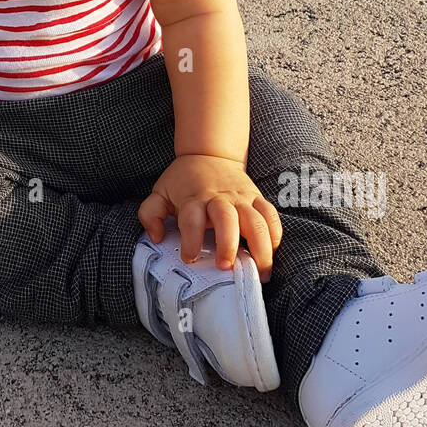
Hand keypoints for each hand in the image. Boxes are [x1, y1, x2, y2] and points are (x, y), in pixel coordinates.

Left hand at [138, 154, 281, 281]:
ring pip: (256, 220)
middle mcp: (219, 198)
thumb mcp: (159, 193)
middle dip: (228, 244)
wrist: (209, 154)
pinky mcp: (256, 197)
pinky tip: (272, 252)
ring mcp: (241, 197)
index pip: (191, 218)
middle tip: (226, 266)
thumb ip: (151, 214)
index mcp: (194, 199)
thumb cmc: (183, 181)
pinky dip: (275, 233)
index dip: (191, 239)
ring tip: (260, 272)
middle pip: (227, 219)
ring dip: (260, 246)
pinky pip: (271, 215)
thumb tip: (156, 237)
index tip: (190, 258)